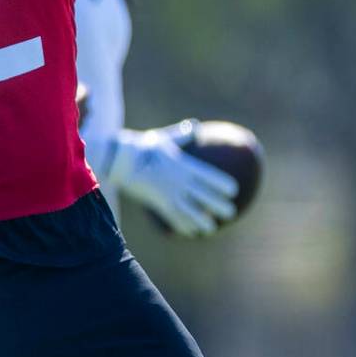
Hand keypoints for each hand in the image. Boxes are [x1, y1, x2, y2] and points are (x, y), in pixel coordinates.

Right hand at [108, 124, 238, 236]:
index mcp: (184, 165)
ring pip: (189, 210)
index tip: (234, 190)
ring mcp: (169, 193)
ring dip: (201, 220)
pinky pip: (172, 217)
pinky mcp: (157, 202)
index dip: (221, 183)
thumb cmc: (143, 147)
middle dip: (218, 205)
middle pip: (203, 195)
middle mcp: (179, 181)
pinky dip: (182, 225)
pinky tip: (190, 232)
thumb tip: (195, 125)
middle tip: (231, 213)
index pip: (208, 176)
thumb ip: (181, 134)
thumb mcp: (164, 138)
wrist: (122, 160)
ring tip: (212, 228)